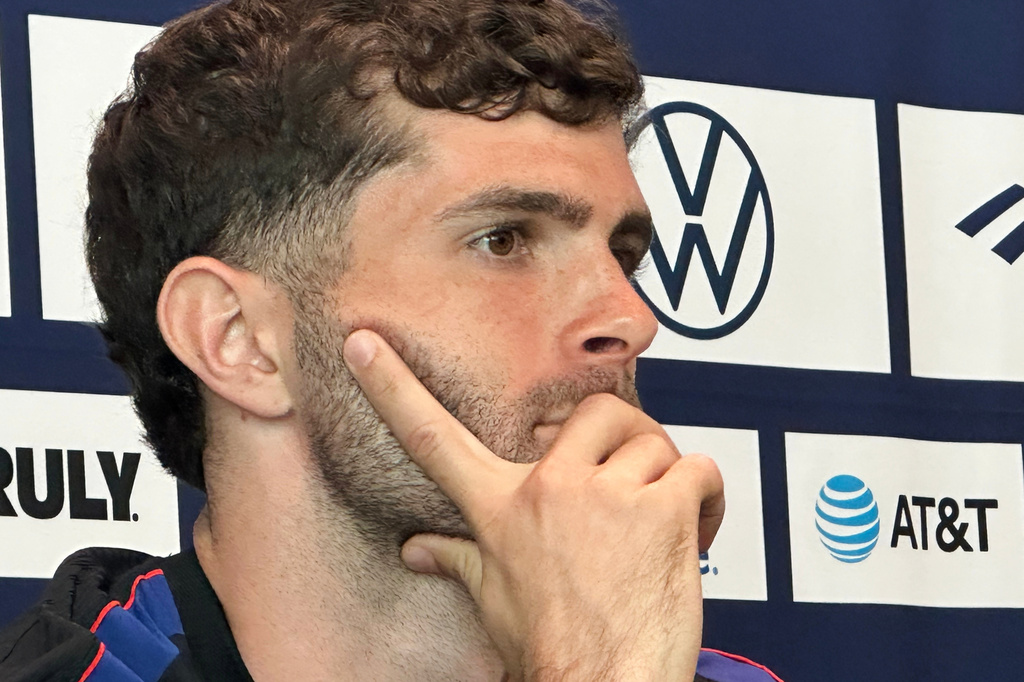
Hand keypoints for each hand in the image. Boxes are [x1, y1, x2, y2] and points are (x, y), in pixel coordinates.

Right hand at [343, 329, 724, 681]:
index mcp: (500, 509)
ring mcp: (606, 496)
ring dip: (667, 480)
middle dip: (622, 437)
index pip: (431, 437)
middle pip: (594, 411)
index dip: (390, 385)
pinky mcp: (663, 511)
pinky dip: (708, 497)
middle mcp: (550, 491)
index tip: (363, 343)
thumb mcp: (495, 599)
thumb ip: (459, 559)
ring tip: (662, 525)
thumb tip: (417, 549)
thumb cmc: (555, 650)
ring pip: (654, 444)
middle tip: (629, 474)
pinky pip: (698, 469)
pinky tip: (696, 529)